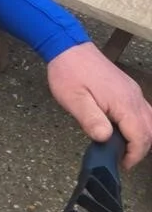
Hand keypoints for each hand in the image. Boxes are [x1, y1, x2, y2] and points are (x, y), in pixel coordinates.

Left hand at [47, 41, 151, 168]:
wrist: (67, 46)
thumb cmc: (68, 73)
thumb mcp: (74, 100)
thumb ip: (91, 120)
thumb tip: (105, 139)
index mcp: (123, 102)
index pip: (141, 136)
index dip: (134, 154)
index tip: (122, 164)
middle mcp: (133, 96)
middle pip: (150, 129)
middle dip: (140, 148)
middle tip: (123, 159)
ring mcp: (132, 90)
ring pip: (149, 119)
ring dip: (141, 136)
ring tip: (123, 147)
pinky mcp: (126, 87)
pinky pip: (142, 110)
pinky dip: (138, 124)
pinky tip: (122, 129)